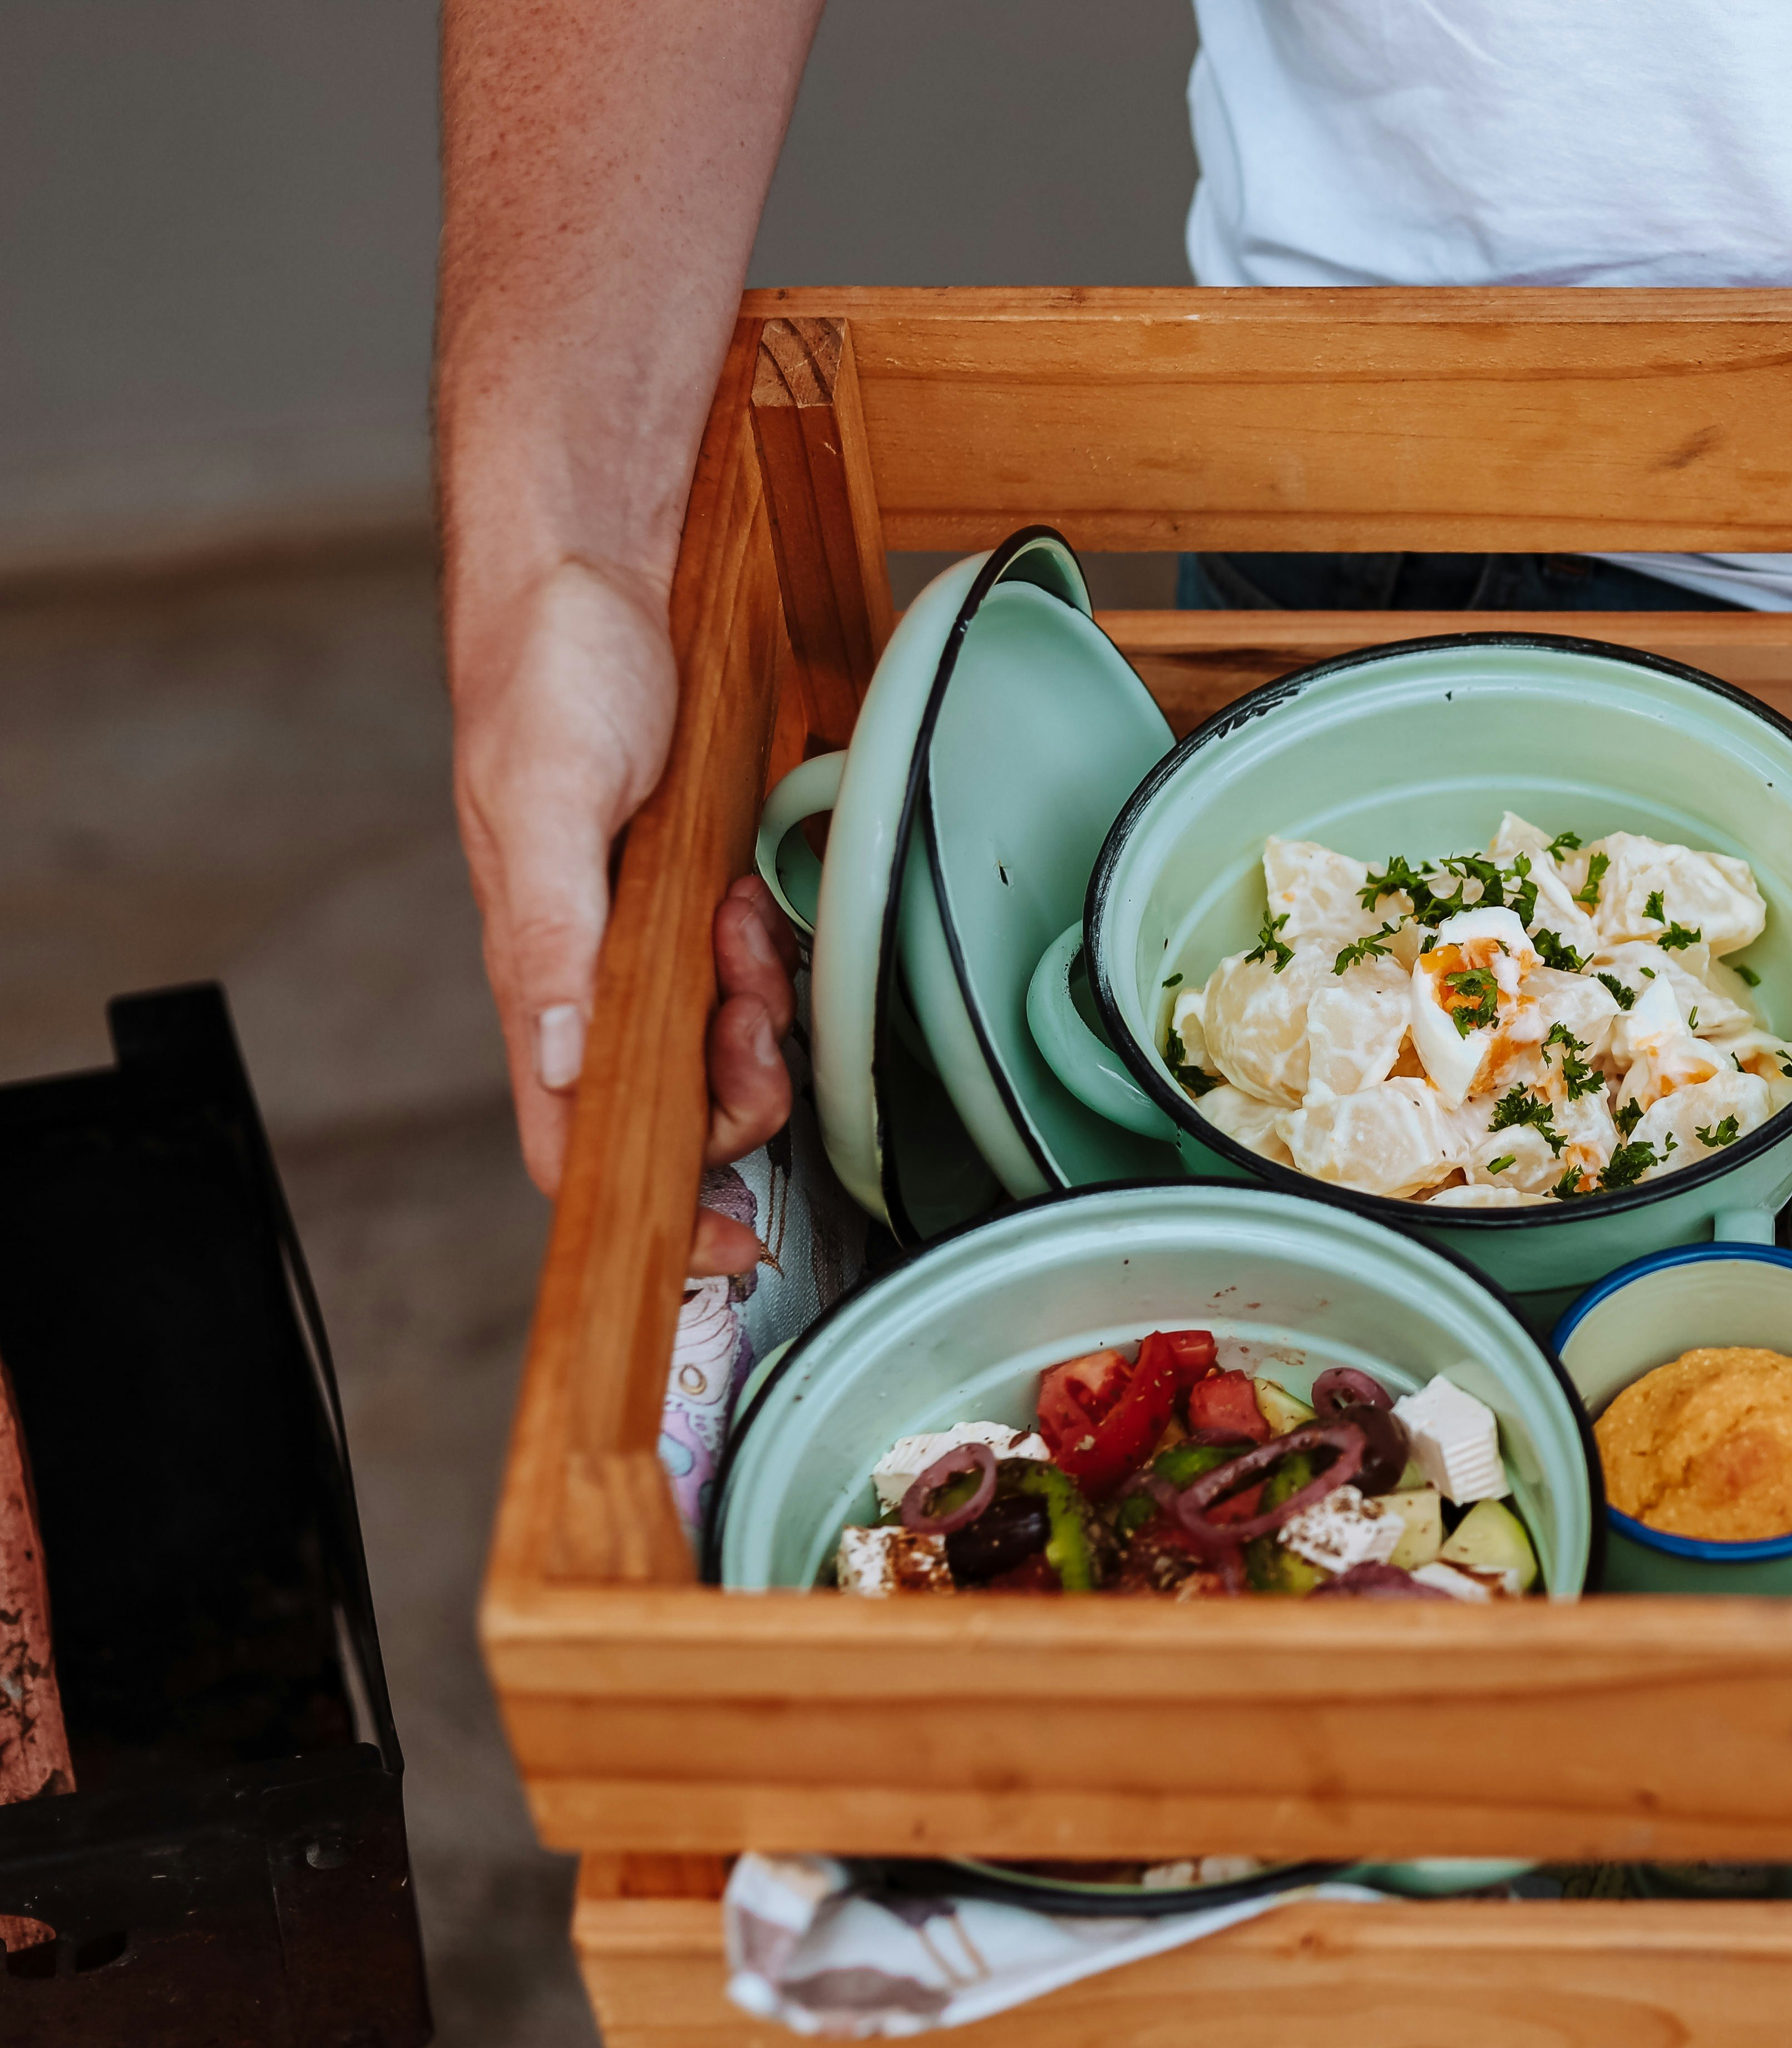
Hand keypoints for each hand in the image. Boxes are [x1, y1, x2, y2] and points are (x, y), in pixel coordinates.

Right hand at [451, 556, 793, 1273]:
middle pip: (676, 1107)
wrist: (595, 569)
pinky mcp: (695, 888)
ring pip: (722, 1041)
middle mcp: (591, 970)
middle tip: (756, 1006)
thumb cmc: (548, 672)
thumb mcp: (545, 796)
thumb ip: (550, 929)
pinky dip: (774, 950)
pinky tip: (763, 894)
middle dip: (737, 1087)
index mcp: (538, 974)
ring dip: (759, 1013)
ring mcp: (647, 933)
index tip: (730, 1255)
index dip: (648, 1217)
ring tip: (753, 929)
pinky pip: (750, 964)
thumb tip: (558, 1056)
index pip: (576, 1143)